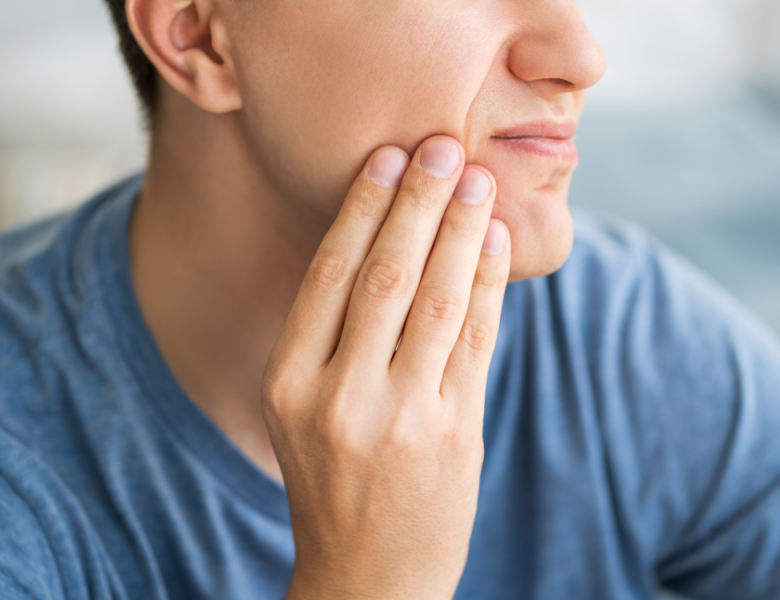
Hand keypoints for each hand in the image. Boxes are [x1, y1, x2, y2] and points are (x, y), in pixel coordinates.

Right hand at [262, 136, 510, 599]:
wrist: (368, 577)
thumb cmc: (331, 482)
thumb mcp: (302, 411)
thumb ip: (333, 338)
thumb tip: (390, 244)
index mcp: (288, 383)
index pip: (329, 275)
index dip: (363, 208)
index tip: (389, 157)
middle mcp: (339, 396)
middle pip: (385, 275)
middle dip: (419, 203)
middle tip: (444, 146)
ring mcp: (401, 418)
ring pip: (438, 300)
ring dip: (462, 232)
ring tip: (478, 182)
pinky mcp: (455, 435)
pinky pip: (475, 341)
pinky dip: (488, 285)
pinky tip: (494, 243)